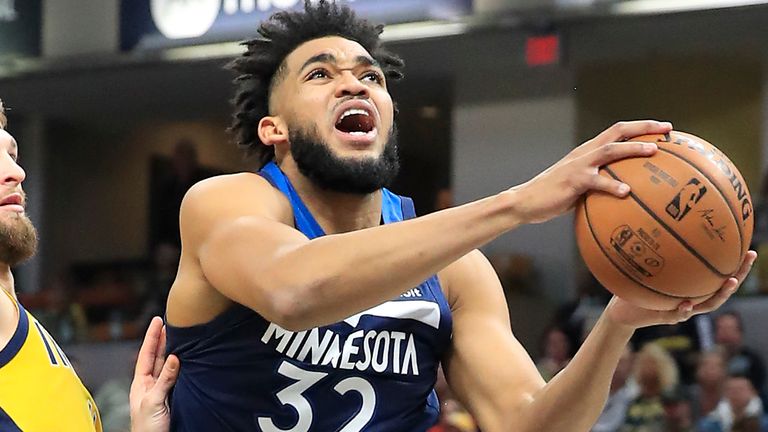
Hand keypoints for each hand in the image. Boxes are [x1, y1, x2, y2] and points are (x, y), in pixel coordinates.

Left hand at [130, 316, 178, 431]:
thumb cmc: (147, 429)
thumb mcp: (153, 401)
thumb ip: (164, 380)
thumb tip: (173, 357)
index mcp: (141, 383)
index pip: (146, 354)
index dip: (151, 336)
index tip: (157, 320)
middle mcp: (151, 384)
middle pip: (156, 356)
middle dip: (162, 339)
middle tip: (170, 322)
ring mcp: (162, 390)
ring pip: (166, 365)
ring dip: (171, 350)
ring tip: (177, 334)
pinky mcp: (173, 397)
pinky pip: (176, 376)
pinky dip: (180, 365)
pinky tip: (185, 358)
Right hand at [511, 120, 671, 223]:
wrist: (526, 201)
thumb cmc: (554, 197)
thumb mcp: (580, 187)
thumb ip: (600, 185)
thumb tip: (626, 197)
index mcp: (588, 151)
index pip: (618, 132)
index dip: (641, 127)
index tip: (664, 128)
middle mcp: (585, 153)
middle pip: (618, 131)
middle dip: (644, 127)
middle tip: (667, 129)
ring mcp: (579, 165)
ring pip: (610, 150)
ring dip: (632, 148)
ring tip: (652, 151)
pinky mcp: (573, 181)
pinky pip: (596, 181)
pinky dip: (612, 185)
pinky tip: (626, 192)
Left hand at [606, 251, 756, 328]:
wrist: (623, 308)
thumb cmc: (637, 283)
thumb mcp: (645, 262)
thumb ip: (654, 248)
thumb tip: (657, 218)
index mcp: (693, 285)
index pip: (719, 273)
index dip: (737, 264)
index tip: (749, 249)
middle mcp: (694, 297)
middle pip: (723, 287)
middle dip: (738, 273)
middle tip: (748, 258)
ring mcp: (683, 309)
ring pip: (708, 304)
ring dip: (721, 294)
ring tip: (730, 282)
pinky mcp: (667, 318)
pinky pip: (678, 315)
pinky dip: (683, 311)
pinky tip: (686, 304)